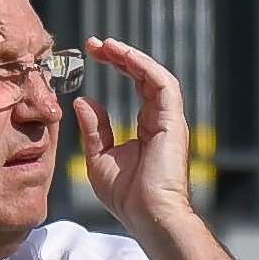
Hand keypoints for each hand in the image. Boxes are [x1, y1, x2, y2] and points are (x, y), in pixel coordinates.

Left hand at [73, 37, 192, 234]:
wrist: (148, 216)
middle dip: (120, 55)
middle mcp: (161, 120)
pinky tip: (123, 56)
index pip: (135, 86)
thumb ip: (94, 129)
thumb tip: (84, 101)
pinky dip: (144, 67)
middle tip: (94, 43)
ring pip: (154, 75)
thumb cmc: (126, 196)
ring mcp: (169, 120)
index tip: (92, 55)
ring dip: (130, 56)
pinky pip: (163, 85)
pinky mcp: (173, 122)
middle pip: (144, 75)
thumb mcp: (99, 158)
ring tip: (105, 45)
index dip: (117, 66)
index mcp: (146, 127)